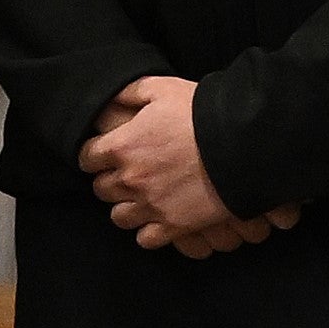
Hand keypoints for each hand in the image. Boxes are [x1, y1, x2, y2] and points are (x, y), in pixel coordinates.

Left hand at [81, 75, 294, 258]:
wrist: (242, 144)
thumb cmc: (201, 113)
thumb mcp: (162, 88)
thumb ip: (130, 93)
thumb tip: (111, 99)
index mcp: (122, 146)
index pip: (87, 157)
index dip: (94, 154)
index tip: (105, 153)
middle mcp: (130, 179)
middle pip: (101, 189)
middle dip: (110, 180)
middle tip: (127, 172)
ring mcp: (151, 205)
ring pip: (119, 217)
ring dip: (126, 206)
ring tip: (141, 197)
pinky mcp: (173, 225)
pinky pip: (145, 239)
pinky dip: (149, 231)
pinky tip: (159, 217)